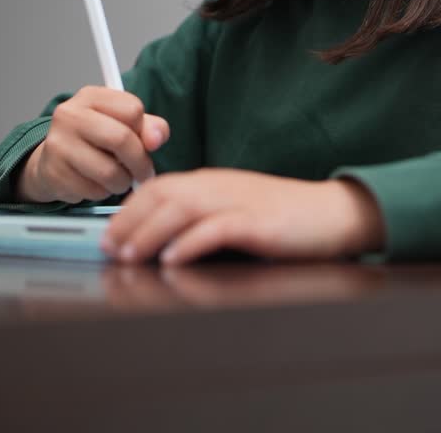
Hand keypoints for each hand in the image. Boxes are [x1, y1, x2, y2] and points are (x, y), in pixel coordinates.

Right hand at [17, 86, 169, 203]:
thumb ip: (147, 127)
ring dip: (122, 182)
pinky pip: (94, 191)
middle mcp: (70, 114)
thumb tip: (157, 137)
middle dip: (140, 163)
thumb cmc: (92, 140)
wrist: (51, 160)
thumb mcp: (121, 124)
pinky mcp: (55, 173)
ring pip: (110, 172)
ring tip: (117, 178)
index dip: (144, 131)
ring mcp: (59, 144)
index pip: (132, 109)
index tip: (145, 143)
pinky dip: (103, 193)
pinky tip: (96, 183)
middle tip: (143, 173)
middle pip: (121, 139)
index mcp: (90, 96)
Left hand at [100, 169, 384, 264]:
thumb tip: (165, 239)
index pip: (160, 188)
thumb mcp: (237, 209)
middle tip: (108, 247)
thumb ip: (204, 217)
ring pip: (181, 210)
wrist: (332, 212)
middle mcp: (220, 186)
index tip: (109, 232)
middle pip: (163, 195)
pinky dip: (190, 243)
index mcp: (212, 181)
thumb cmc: (285, 216)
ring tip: (128, 254)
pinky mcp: (256, 222)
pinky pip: (216, 229)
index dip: (129, 209)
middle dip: (129, 221)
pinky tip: (173, 259)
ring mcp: (238, 202)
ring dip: (149, 232)